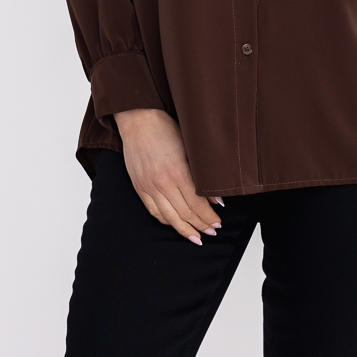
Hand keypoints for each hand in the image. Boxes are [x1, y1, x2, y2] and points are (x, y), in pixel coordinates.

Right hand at [113, 108, 222, 244]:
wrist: (138, 119)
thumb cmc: (166, 129)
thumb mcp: (190, 149)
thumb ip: (202, 176)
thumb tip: (216, 198)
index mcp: (178, 172)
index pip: (197, 204)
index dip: (208, 217)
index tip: (218, 223)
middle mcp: (162, 183)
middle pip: (185, 213)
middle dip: (200, 225)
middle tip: (212, 232)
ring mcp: (148, 187)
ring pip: (169, 217)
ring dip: (184, 229)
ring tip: (196, 237)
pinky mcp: (139, 187)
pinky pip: (153, 211)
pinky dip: (166, 221)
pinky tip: (176, 224)